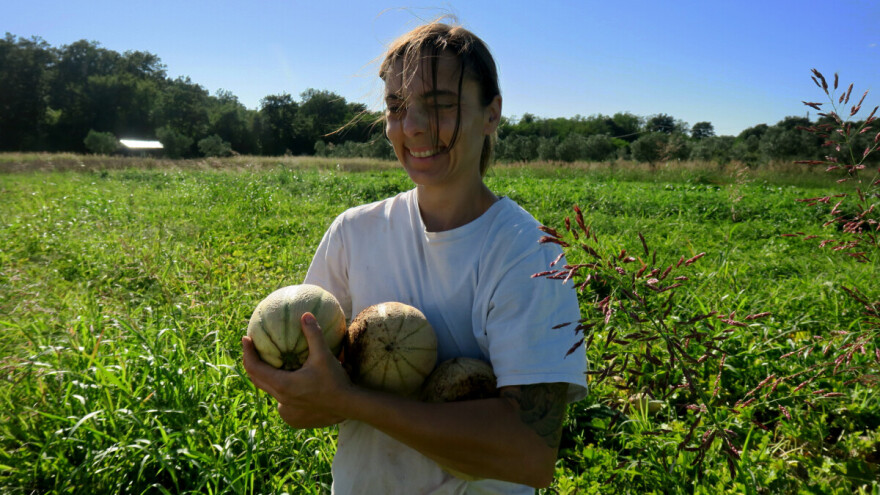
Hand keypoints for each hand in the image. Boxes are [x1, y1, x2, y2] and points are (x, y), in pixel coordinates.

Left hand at [242, 312, 348, 427]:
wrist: (347, 406)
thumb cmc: (334, 381)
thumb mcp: (324, 356)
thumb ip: (313, 334)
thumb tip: (305, 315)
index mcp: (282, 384)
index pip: (254, 368)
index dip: (247, 353)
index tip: (246, 339)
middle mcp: (280, 397)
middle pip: (256, 379)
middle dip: (251, 362)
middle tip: (251, 347)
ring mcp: (286, 407)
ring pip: (267, 388)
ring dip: (264, 374)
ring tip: (267, 360)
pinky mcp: (293, 412)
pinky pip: (278, 396)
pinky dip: (276, 384)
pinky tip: (286, 376)